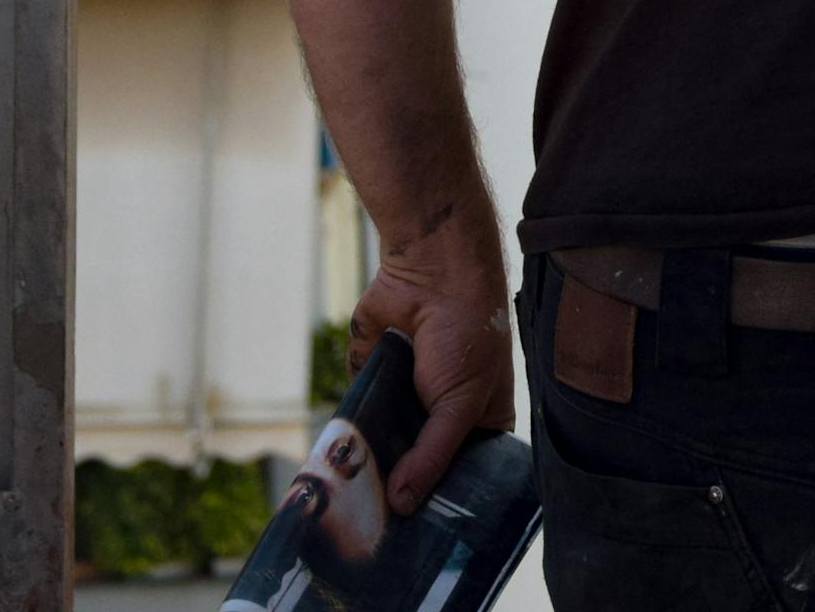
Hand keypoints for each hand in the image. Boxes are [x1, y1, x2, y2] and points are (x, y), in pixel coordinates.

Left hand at [347, 232, 516, 515]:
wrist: (432, 271)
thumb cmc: (468, 332)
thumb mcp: (461, 403)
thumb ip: (432, 456)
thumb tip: (402, 506)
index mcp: (480, 422)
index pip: (463, 476)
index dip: (445, 504)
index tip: (420, 542)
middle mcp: (442, 416)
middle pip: (420, 467)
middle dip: (402, 494)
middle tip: (379, 540)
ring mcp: (406, 401)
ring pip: (386, 449)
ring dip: (370, 472)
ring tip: (350, 515)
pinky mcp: (373, 384)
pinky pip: (358, 421)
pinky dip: (348, 440)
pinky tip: (334, 474)